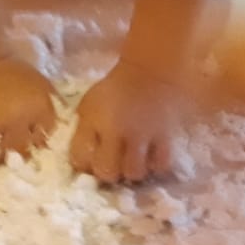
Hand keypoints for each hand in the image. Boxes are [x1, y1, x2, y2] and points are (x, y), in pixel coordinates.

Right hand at [0, 56, 58, 166]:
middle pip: (21, 149)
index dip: (39, 143)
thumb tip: (58, 129)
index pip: (43, 138)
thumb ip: (52, 105)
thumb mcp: (41, 83)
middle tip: (14, 153)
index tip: (33, 144)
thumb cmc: (13, 69)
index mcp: (36, 108)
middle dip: (19, 153)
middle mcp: (15, 118)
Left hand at [70, 60, 186, 184]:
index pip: (79, 157)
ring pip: (134, 172)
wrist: (150, 72)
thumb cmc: (115, 89)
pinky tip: (150, 159)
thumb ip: (83, 130)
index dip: (82, 163)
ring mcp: (143, 135)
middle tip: (111, 165)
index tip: (88, 159)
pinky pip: (160, 164)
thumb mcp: (89, 103)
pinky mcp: (165, 137)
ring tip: (131, 163)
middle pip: (107, 172)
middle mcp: (117, 130)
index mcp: (93, 120)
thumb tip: (82, 159)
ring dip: (131, 171)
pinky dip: (154, 165)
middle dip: (107, 173)